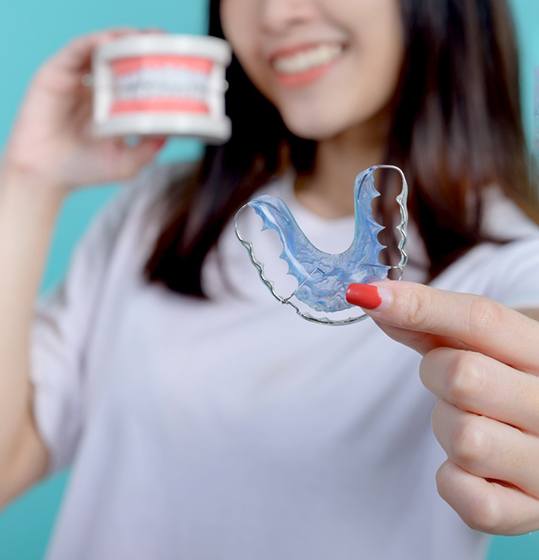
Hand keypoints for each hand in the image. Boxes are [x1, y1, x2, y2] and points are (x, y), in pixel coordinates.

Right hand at [3, 28, 166, 192]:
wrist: (47, 175)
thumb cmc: (84, 169)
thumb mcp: (127, 163)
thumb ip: (149, 148)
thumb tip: (171, 132)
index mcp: (113, 104)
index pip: (135, 78)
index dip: (152, 67)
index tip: (173, 60)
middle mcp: (95, 87)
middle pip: (120, 57)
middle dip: (141, 45)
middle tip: (161, 39)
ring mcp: (76, 79)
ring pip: (99, 48)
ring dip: (121, 38)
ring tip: (140, 36)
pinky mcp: (56, 74)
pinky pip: (76, 51)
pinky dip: (92, 43)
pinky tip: (108, 43)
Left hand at [346, 281, 538, 534]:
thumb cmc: (501, 378)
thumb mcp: (477, 342)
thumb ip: (428, 320)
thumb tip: (369, 297)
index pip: (481, 319)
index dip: (417, 305)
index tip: (367, 297)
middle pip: (464, 377)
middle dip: (437, 374)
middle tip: (449, 380)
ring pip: (465, 439)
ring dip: (446, 429)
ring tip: (468, 423)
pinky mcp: (530, 511)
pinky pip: (468, 496)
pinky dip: (453, 479)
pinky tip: (470, 466)